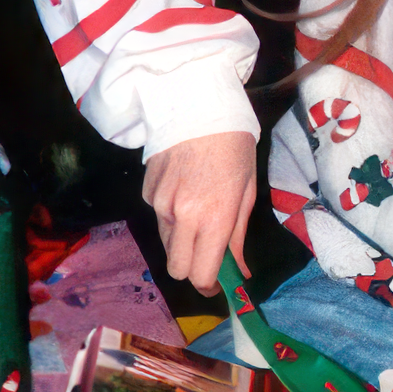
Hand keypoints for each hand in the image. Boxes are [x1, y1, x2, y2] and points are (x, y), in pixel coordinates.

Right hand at [143, 132, 255, 294]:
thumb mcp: (246, 192)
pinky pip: (158, 217)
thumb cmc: (233, 147)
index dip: (208, 286)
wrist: (198, 105)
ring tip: (199, 210)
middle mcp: (182, 216)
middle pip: (177, 268)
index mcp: (213, 219)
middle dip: (192, 269)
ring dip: (182, 240)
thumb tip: (238, 272)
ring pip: (167, 243)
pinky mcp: (146, 191)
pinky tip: (183, 189)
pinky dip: (170, 214)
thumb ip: (237, 236)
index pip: (201, 274)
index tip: (216, 284)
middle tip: (207, 254)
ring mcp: (160, 204)